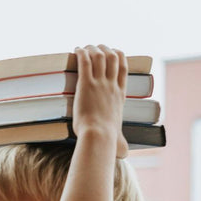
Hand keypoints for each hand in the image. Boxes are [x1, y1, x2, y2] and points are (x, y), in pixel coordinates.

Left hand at [73, 44, 128, 158]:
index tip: (114, 51)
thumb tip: (124, 153)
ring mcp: (100, 83)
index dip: (119, 56)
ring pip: (99, 56)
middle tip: (95, 47)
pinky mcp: (86, 84)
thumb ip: (121, 143)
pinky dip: (81, 53)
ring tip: (85, 47)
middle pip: (112, 57)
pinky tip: (76, 50)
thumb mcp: (118, 138)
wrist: (98, 136)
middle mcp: (111, 85)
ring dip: (92, 48)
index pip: (123, 68)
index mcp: (120, 95)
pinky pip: (85, 61)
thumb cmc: (107, 140)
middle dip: (104, 48)